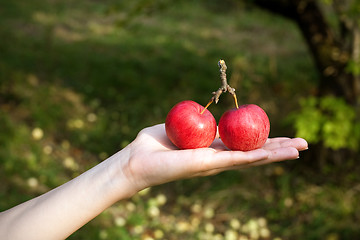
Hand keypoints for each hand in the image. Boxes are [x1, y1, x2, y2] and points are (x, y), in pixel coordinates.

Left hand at [123, 123, 307, 190]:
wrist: (137, 160)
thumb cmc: (155, 144)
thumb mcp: (182, 126)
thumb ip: (196, 121)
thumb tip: (206, 111)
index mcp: (213, 148)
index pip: (244, 144)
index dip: (264, 140)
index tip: (282, 135)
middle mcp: (218, 158)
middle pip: (254, 153)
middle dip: (279, 149)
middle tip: (303, 145)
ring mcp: (215, 163)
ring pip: (252, 158)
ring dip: (276, 154)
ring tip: (299, 150)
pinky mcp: (208, 165)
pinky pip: (236, 159)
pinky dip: (256, 156)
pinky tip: (274, 153)